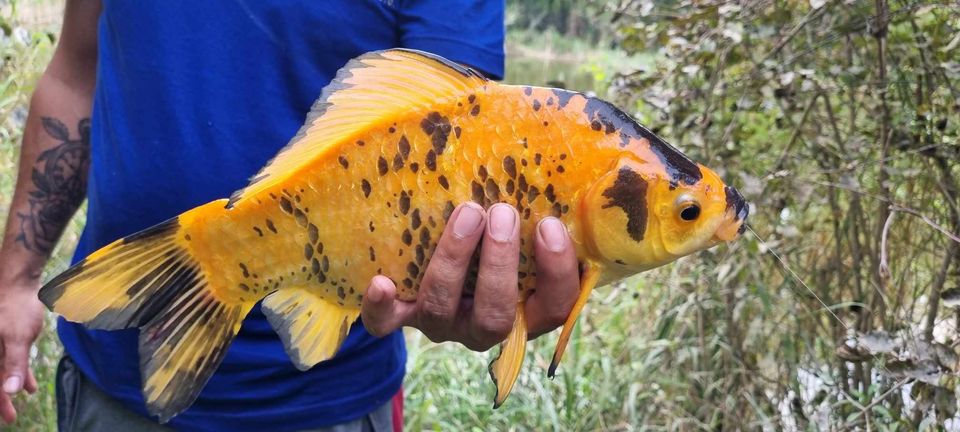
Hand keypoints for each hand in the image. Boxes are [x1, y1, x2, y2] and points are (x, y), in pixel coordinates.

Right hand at [0, 281, 42, 424]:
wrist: (15, 280)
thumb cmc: (15, 307)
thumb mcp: (17, 338)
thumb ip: (15, 365)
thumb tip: (11, 390)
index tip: (10, 417)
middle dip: (2, 398)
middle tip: (12, 416)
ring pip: (0, 370)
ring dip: (12, 384)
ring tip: (25, 396)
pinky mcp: (1, 337)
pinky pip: (6, 358)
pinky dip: (17, 370)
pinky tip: (29, 382)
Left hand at [362, 202, 579, 350]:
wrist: (449, 260)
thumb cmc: (501, 235)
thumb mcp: (531, 231)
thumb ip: (546, 215)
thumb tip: (562, 165)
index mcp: (528, 311)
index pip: (553, 306)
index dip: (556, 271)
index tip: (549, 225)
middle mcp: (484, 325)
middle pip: (494, 314)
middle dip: (498, 263)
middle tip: (502, 212)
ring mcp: (442, 322)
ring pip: (442, 309)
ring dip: (453, 260)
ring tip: (465, 213)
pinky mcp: (403, 314)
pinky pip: (386, 322)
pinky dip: (381, 307)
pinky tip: (381, 282)